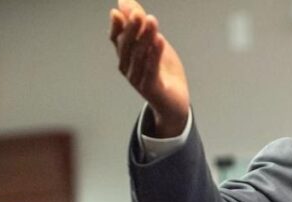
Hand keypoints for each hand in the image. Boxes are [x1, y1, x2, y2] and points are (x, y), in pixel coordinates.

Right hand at [109, 0, 189, 137]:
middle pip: (127, 46)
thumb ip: (140, 23)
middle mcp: (128, 68)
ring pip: (139, 56)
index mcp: (126, 56)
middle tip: (138, 13)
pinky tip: (159, 41)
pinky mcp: (151, 89)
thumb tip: (124, 1)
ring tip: (152, 21)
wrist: (174, 101)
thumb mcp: (152, 42)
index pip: (116, 39)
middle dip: (132, 29)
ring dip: (145, 37)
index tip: (119, 12)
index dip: (117, 26)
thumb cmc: (162, 71)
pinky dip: (154, 55)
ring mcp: (137, 79)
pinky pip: (151, 70)